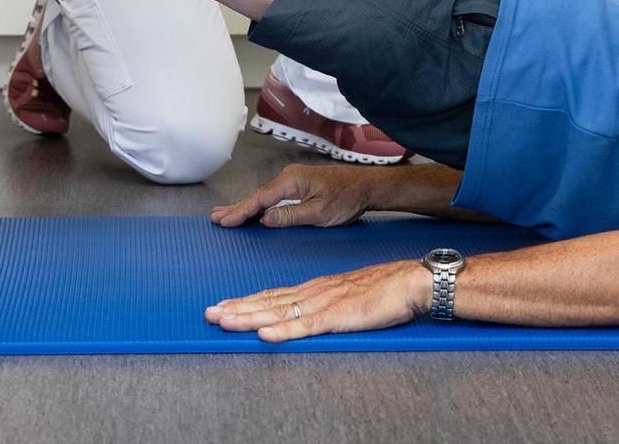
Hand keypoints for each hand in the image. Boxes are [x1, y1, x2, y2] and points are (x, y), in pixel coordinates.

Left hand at [205, 260, 428, 341]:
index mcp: (314, 288)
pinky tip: (266, 335)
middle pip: (268, 302)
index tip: (223, 305)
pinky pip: (306, 327)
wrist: (408, 282)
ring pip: (279, 313)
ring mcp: (324, 304)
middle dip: (236, 308)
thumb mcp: (345, 296)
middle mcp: (313, 293)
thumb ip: (323, 305)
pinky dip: (284, 331)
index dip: (246, 301)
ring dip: (249, 318)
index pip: (272, 295)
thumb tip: (303, 315)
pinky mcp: (338, 317)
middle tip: (209, 313)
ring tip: (225, 321)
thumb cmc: (381, 290)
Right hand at [209, 163, 376, 228]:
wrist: (366, 187)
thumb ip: (290, 216)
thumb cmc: (347, 198)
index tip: (225, 220)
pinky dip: (259, 204)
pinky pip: (273, 196)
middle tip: (216, 218)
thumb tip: (265, 219)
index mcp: (291, 181)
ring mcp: (294, 180)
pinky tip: (253, 210)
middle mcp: (289, 177)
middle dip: (236, 207)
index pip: (260, 199)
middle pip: (257, 195)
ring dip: (245, 206)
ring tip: (226, 214)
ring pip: (264, 195)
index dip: (241, 211)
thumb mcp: (319, 212)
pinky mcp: (299, 186)